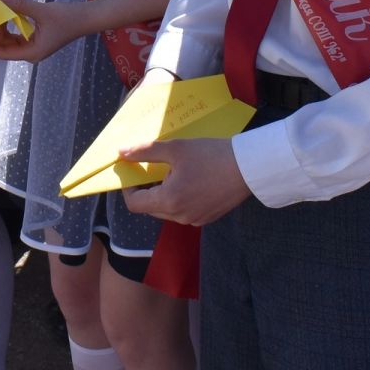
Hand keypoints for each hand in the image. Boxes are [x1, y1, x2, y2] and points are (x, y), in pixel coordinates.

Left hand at [0, 0, 90, 63]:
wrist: (86, 18)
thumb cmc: (66, 17)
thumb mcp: (40, 10)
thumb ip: (18, 5)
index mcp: (32, 52)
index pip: (3, 52)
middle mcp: (31, 53)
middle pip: (5, 48)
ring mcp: (35, 48)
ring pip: (11, 42)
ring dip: (1, 30)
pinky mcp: (38, 40)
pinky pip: (18, 36)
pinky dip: (10, 27)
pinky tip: (3, 16)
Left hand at [119, 137, 251, 226]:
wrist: (249, 167)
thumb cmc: (211, 155)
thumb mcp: (176, 148)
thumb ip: (145, 152)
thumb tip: (121, 153)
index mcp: (169, 201)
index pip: (135, 204)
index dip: (128, 188)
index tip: (131, 172)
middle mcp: (180, 216)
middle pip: (150, 208)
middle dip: (146, 189)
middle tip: (153, 168)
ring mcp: (195, 220)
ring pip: (167, 210)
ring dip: (164, 194)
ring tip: (174, 172)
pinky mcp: (207, 218)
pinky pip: (184, 212)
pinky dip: (179, 198)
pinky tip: (190, 180)